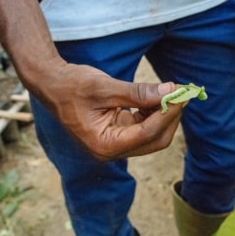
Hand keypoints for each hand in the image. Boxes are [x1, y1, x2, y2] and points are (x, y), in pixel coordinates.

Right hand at [31, 62, 183, 159]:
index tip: (181, 94)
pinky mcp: (119, 134)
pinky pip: (144, 127)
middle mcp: (111, 150)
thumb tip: (170, 91)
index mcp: (104, 145)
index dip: (167, 114)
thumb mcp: (105, 87)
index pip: (146, 134)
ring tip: (171, 92)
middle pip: (154, 140)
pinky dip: (154, 113)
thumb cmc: (72, 85)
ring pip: (152, 135)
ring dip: (165, 114)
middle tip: (182, 94)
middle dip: (170, 117)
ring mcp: (115, 144)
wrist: (52, 85)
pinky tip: (158, 96)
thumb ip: (139, 92)